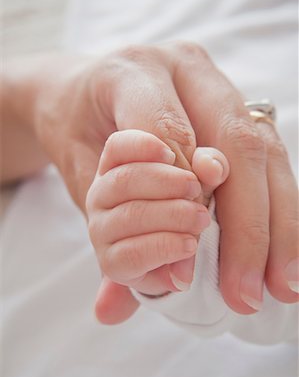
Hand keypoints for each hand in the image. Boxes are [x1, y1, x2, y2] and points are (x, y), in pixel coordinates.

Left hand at [7, 42, 296, 321]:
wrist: (81, 94)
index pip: (170, 130)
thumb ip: (99, 229)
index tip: (192, 254)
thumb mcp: (74, 172)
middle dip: (247, 225)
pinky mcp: (236, 106)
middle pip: (236, 141)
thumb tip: (113, 308)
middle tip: (246, 291)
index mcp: (134, 71)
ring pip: (265, 151)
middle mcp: (185, 68)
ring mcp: (216, 84)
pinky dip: (279, 208)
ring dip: (277, 224)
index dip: (187, 192)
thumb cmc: (76, 128)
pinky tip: (284, 253)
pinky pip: (270, 157)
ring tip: (281, 285)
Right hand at [86, 129, 227, 311]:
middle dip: (166, 182)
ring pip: (130, 215)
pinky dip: (165, 247)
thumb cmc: (184, 210)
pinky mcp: (111, 263)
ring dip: (172, 215)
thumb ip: (209, 166)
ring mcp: (101, 230)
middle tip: (196, 189)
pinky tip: (189, 245)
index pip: (117, 147)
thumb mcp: (200, 181)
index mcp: (116, 168)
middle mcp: (101, 196)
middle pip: (124, 179)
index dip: (142, 146)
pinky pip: (132, 253)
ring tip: (201, 219)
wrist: (175, 260)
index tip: (172, 153)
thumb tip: (212, 167)